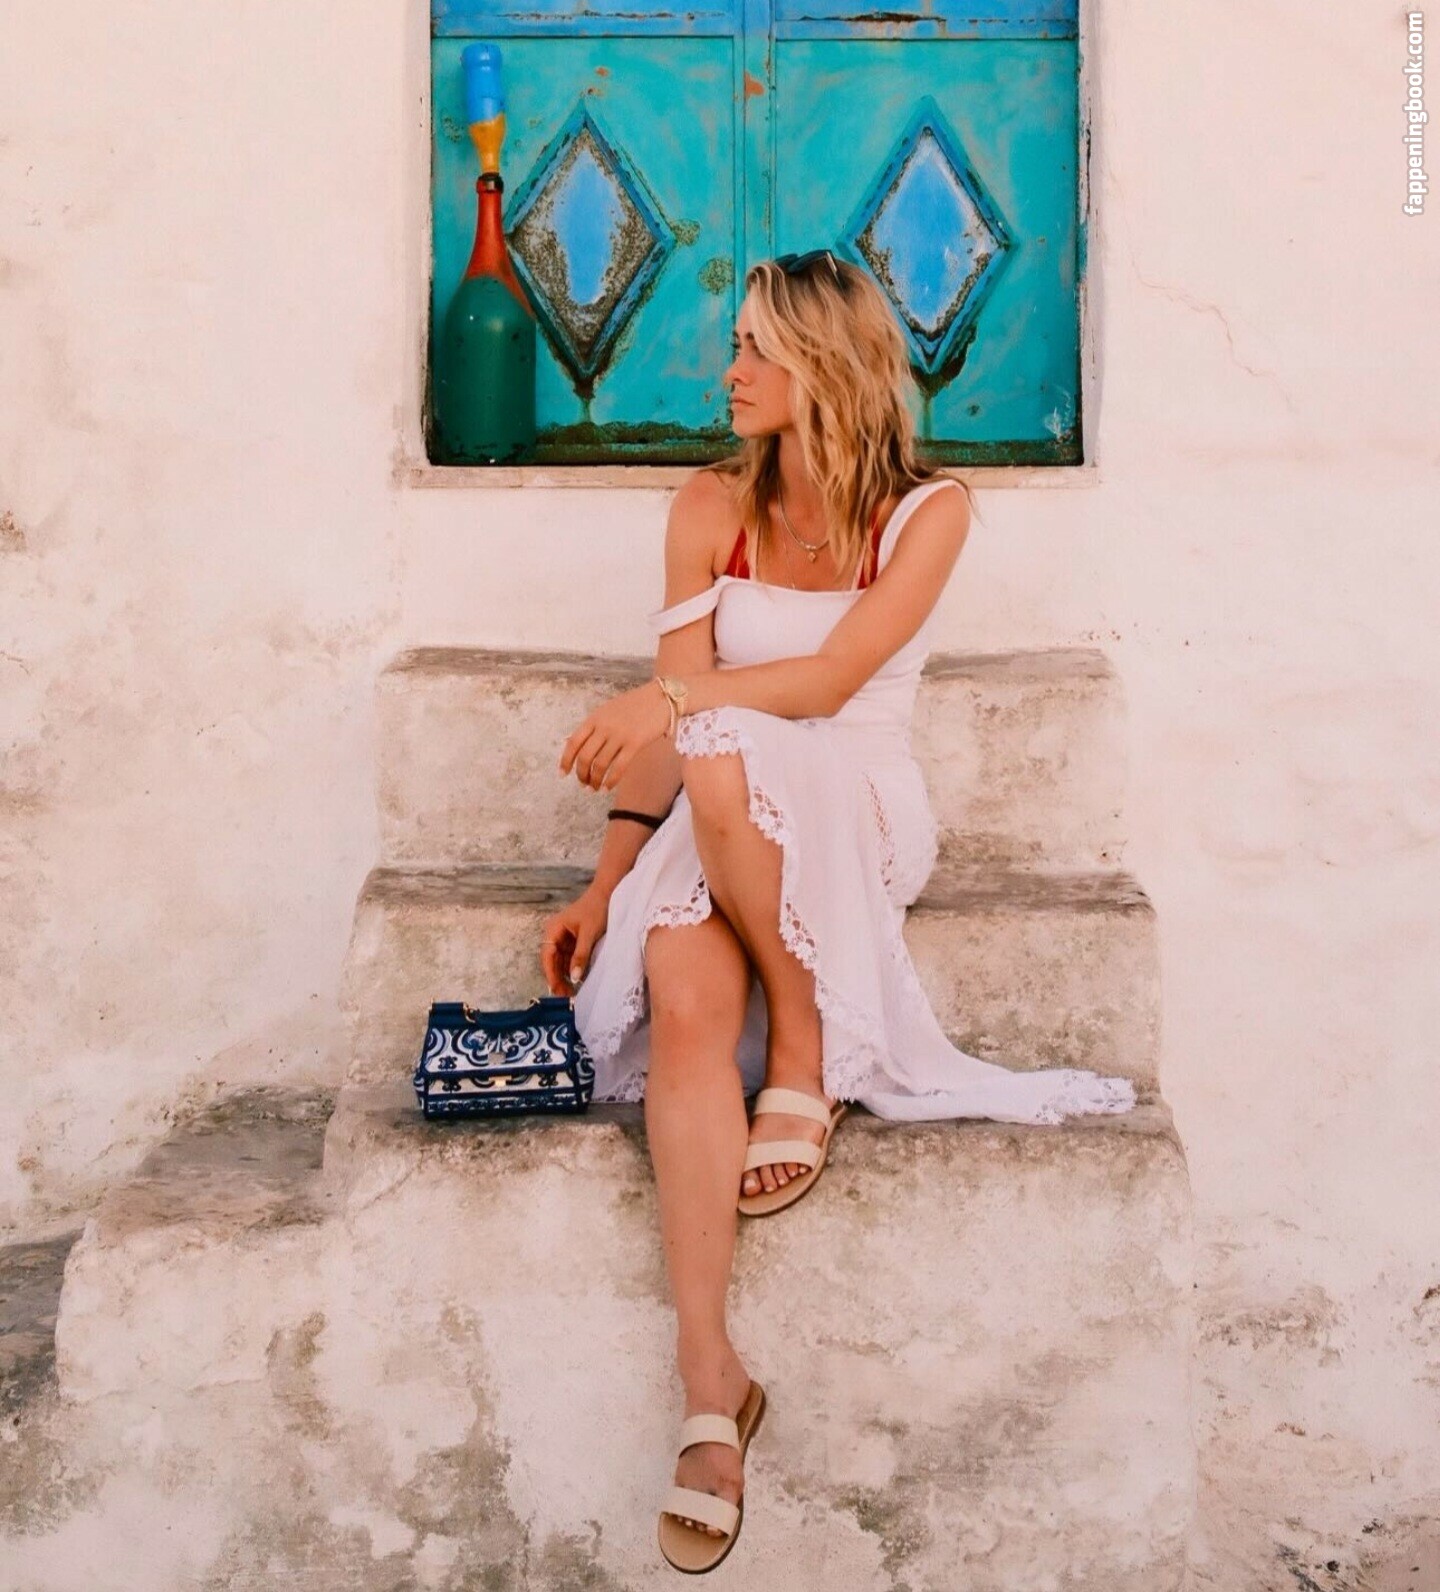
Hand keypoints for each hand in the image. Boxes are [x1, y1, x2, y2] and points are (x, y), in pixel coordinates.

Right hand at [540, 886, 610, 996]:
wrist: (608, 894)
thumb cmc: (596, 908)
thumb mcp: (589, 933)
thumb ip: (581, 955)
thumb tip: (574, 977)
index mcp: (553, 929)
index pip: (547, 956)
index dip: (551, 974)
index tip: (556, 989)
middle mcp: (555, 934)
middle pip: (552, 962)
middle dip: (557, 978)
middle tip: (566, 996)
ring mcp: (564, 939)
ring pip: (560, 963)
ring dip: (565, 976)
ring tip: (572, 993)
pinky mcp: (573, 942)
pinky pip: (569, 959)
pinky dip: (573, 970)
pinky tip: (578, 981)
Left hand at [558, 681, 672, 790]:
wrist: (661, 697)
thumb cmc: (635, 705)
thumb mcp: (608, 710)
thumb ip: (592, 726)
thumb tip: (570, 742)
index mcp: (594, 718)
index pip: (573, 742)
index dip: (565, 761)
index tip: (563, 774)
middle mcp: (604, 727)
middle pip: (584, 757)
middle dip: (581, 774)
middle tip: (584, 784)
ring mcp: (619, 735)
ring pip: (600, 765)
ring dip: (595, 780)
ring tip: (595, 788)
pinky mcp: (635, 743)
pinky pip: (618, 767)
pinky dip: (611, 780)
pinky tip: (608, 787)